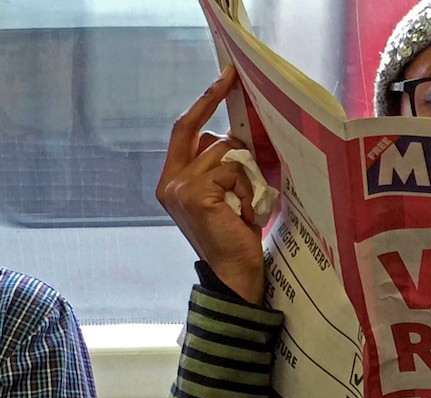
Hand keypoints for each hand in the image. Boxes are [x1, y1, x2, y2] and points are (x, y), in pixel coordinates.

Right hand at [156, 66, 265, 302]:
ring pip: (225, 153)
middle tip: (239, 111)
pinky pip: (232, 170)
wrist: (234, 273)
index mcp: (173, 180)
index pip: (185, 129)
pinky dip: (245, 189)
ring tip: (245, 206)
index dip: (204, 101)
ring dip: (245, 176)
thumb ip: (220, 167)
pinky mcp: (194, 193)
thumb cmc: (236, 235)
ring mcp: (179, 187)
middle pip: (206, 135)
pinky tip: (243, 213)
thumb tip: (234, 135)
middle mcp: (170, 182)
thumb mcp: (225, 195)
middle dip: (224, 127)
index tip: (225, 77)